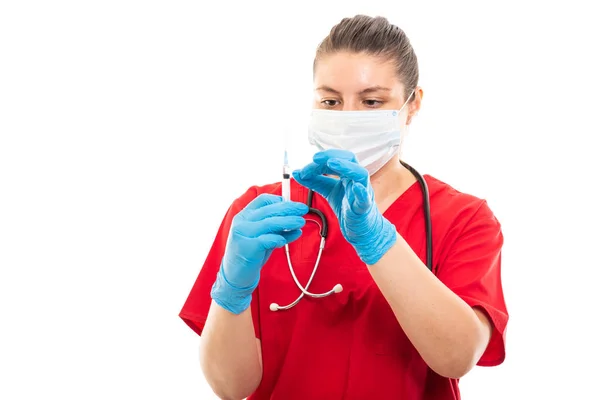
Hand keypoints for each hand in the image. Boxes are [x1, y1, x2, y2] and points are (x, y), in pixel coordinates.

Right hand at [211, 194, 307, 313]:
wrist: (235, 276)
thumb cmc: (251, 254)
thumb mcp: (263, 237)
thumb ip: (277, 228)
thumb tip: (298, 220)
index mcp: (244, 215)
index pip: (262, 200)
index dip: (279, 200)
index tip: (293, 204)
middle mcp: (241, 222)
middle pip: (269, 210)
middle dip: (289, 208)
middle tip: (303, 209)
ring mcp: (242, 234)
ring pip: (270, 223)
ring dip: (288, 221)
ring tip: (301, 222)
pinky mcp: (246, 248)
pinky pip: (267, 240)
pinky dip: (280, 238)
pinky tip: (289, 238)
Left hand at [292, 149, 396, 264]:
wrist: (360, 228)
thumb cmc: (347, 206)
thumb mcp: (328, 191)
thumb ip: (314, 182)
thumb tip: (296, 172)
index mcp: (348, 173)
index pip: (335, 159)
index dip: (318, 162)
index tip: (303, 170)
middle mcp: (357, 178)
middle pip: (349, 158)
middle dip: (332, 155)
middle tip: (315, 158)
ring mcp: (363, 191)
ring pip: (360, 174)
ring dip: (346, 167)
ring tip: (332, 163)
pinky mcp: (365, 207)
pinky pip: (365, 198)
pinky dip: (361, 192)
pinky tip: (356, 187)